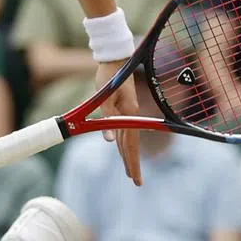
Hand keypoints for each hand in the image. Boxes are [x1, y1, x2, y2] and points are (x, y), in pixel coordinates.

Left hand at [96, 61, 141, 185]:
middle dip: (132, 164)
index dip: (132, 162)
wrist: (115, 58)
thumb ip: (106, 116)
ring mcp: (128, 112)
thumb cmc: (109, 75)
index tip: (134, 178)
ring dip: (127, 155)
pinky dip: (122, 142)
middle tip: (136, 182)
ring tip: (129, 171)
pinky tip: (120, 148)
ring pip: (128, 139)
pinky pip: (123, 130)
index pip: (131, 144)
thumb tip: (108, 140)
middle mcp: (132, 115)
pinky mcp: (123, 108)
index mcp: (129, 113)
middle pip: (131, 145)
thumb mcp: (104, 95)